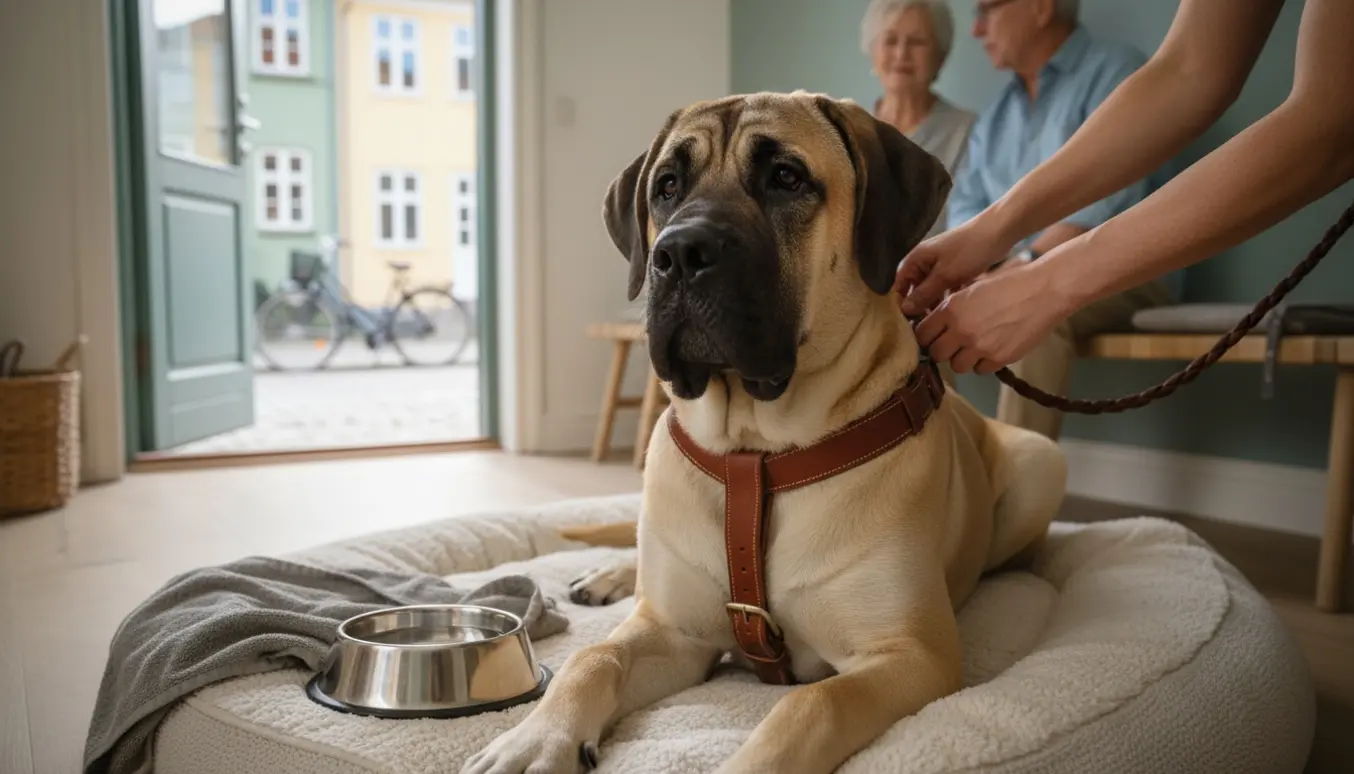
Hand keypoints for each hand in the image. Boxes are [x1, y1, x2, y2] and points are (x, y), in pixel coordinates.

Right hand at [894, 213, 1018, 316]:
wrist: (998, 232)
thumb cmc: (969, 250)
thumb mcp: (945, 275)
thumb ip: (924, 294)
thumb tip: (904, 310)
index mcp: (916, 259)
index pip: (899, 284)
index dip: (900, 303)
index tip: (907, 322)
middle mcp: (924, 262)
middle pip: (914, 289)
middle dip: (919, 306)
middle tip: (926, 326)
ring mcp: (940, 266)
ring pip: (931, 290)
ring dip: (934, 304)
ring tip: (940, 322)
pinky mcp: (954, 269)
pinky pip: (945, 287)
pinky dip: (947, 297)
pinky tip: (954, 311)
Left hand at [913, 257, 1068, 373]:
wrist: (1044, 290)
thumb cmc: (1009, 283)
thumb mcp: (973, 287)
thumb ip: (952, 306)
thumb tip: (934, 320)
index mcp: (951, 308)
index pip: (922, 334)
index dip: (926, 337)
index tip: (932, 337)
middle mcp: (961, 330)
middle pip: (936, 354)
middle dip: (943, 350)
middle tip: (953, 344)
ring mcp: (980, 347)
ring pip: (957, 366)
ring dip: (963, 359)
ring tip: (974, 347)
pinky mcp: (999, 358)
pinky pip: (980, 370)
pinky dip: (983, 363)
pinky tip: (992, 349)